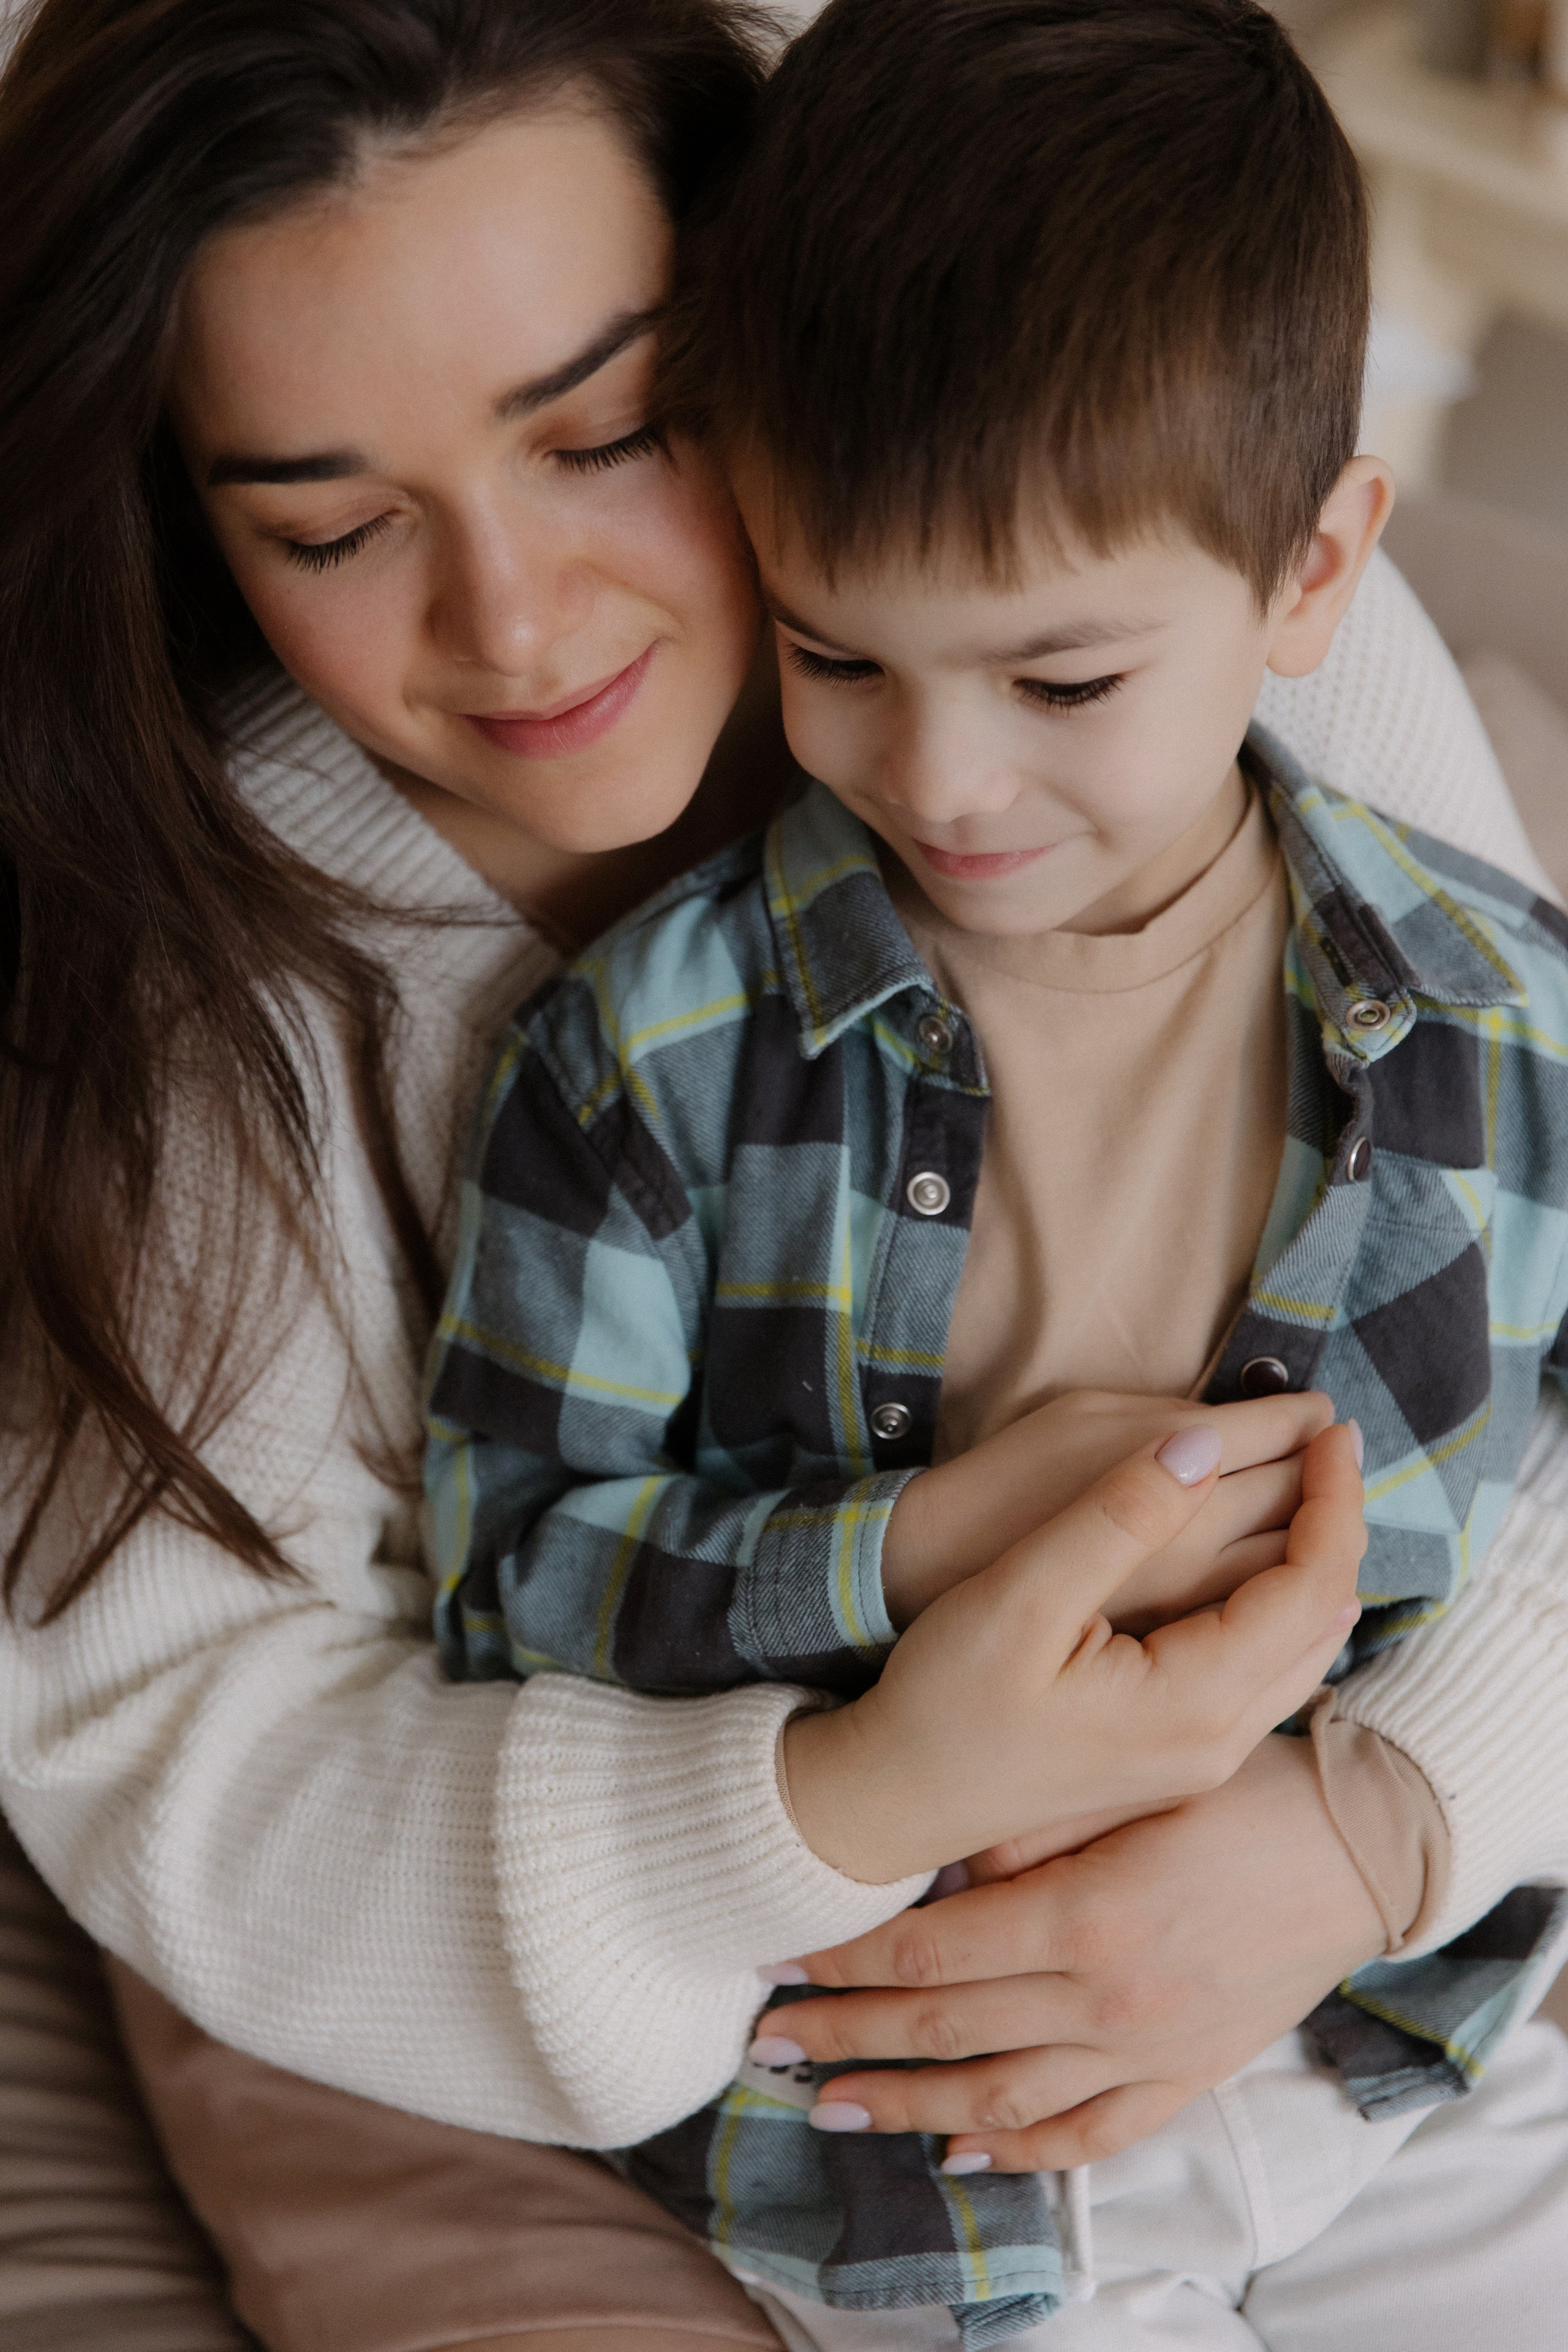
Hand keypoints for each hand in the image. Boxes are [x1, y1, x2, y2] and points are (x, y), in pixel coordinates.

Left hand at [755, 1731, 1385, 2167]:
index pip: (929, 1953)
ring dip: (907, 2107)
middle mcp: (1108, 2002)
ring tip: (832, 2105)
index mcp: (1087, 1917)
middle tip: (766, 2046)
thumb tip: (944, 1870)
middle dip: (844, 2039)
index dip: (843, 1962)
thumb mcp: (1132, 1780)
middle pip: (944, 2033)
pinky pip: (1089, 2137)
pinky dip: (1020, 2153)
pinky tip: (962, 2151)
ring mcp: (1148, 2051)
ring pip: (1000, 2102)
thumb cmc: (1244, 1787)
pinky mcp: (1187, 2076)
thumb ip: (1029, 1829)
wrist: (1360, 1844)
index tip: (776, 1964)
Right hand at [783, 1422, 1363, 1881]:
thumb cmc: (943, 1701)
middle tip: (1331, 1443)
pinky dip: (1284, 1605)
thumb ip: (1118, 1517)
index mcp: (1195, 1703)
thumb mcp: (1021, 1595)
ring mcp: (1202, 1759)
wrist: (893, 1800)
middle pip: (1324, 1619)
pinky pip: (1269, 1673)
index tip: (1333, 1427)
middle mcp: (1219, 1743)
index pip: (1310, 1585)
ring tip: (1310, 1490)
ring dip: (1316, 1565)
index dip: (1333, 1498)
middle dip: (1338, 1524)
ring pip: (1304, 1651)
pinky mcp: (1176, 1757)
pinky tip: (1264, 1566)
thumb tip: (1206, 1444)